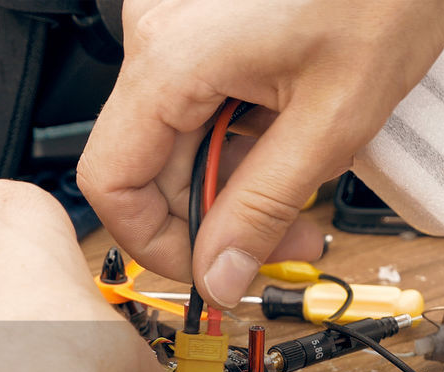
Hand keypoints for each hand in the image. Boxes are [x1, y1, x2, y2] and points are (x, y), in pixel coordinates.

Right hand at [77, 0, 443, 306]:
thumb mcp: (332, 119)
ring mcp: (176, 26)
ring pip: (177, 140)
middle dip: (215, 218)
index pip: (111, 181)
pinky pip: (198, 102)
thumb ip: (264, 208)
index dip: (155, 242)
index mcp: (171, 59)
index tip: (209, 268)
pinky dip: (240, 135)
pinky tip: (292, 139)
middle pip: (149, 166)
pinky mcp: (201, 24)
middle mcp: (156, 37)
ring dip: (234, 181)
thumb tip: (218, 275)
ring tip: (304, 194)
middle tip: (284, 244)